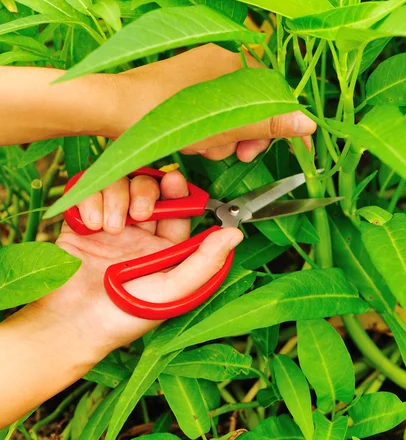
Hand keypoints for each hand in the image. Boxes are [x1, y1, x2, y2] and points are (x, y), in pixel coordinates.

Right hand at [36, 170, 242, 355]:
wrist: (70, 322)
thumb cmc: (123, 315)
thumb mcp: (171, 292)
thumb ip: (204, 262)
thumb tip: (236, 234)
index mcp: (163, 247)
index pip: (177, 207)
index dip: (177, 191)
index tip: (174, 183)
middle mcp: (139, 232)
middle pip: (148, 187)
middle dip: (146, 191)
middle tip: (141, 213)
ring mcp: (110, 224)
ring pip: (120, 184)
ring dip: (117, 198)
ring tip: (109, 228)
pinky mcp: (82, 220)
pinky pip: (90, 191)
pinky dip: (91, 201)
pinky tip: (90, 225)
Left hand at [111, 44, 315, 159]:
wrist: (113, 109)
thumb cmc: (169, 112)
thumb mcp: (227, 124)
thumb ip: (269, 122)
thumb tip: (308, 123)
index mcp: (234, 58)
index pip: (274, 91)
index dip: (280, 122)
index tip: (284, 148)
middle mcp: (219, 61)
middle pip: (252, 104)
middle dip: (245, 134)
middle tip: (240, 155)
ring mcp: (198, 75)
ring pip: (229, 114)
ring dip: (221, 137)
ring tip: (201, 147)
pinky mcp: (181, 90)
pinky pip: (208, 114)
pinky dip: (203, 132)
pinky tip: (188, 142)